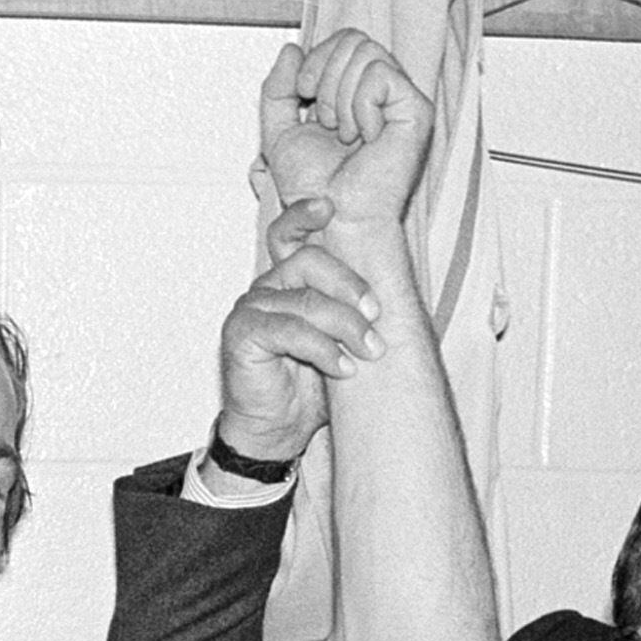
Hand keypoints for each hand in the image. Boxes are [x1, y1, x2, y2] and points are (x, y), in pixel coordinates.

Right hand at [213, 221, 380, 468]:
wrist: (276, 433)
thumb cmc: (310, 389)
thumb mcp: (343, 344)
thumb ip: (356, 315)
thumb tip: (399, 296)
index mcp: (287, 282)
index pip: (290, 234)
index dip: (306, 216)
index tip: (331, 207)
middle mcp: (266, 289)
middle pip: (309, 262)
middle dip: (350, 286)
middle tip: (376, 316)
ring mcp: (251, 309)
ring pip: (306, 300)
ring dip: (345, 326)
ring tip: (368, 353)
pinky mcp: (242, 335)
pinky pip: (289, 330)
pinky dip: (322, 349)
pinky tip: (342, 368)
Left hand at [256, 30, 432, 239]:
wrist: (334, 220)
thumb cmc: (315, 189)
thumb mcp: (278, 132)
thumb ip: (277, 89)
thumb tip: (291, 49)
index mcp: (353, 91)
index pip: (341, 40)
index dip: (315, 60)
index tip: (304, 96)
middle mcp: (380, 91)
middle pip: (352, 38)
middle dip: (324, 77)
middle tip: (327, 123)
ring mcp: (401, 99)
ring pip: (366, 53)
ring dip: (340, 99)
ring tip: (346, 136)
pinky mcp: (416, 111)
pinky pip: (380, 75)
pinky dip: (360, 106)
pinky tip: (365, 137)